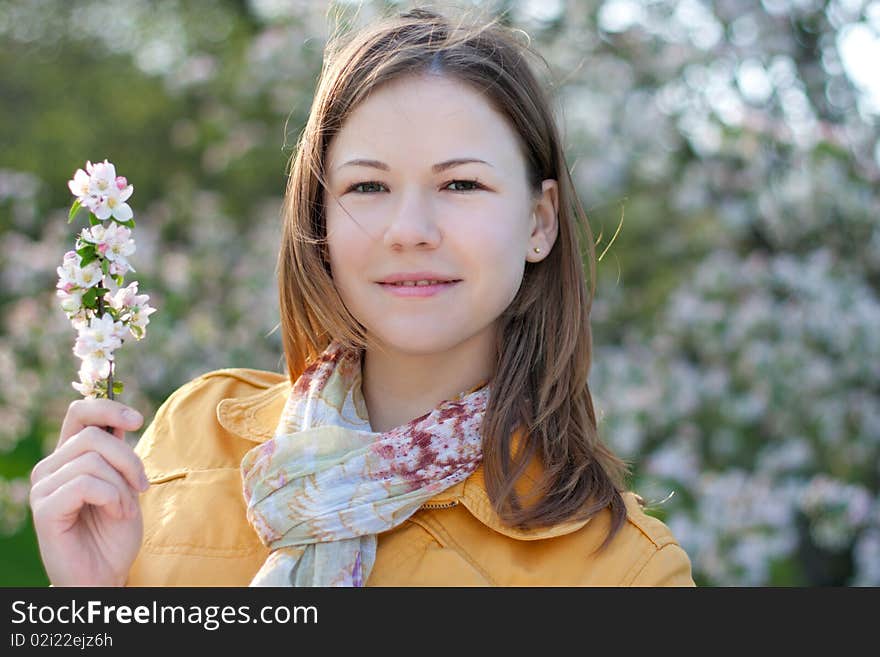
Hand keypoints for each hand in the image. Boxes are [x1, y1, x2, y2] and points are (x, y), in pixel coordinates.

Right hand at [29, 399, 148, 586]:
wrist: (105, 574)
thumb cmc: (115, 532)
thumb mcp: (125, 484)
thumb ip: (118, 454)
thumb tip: (123, 418)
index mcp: (69, 457)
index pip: (80, 413)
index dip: (108, 408)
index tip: (137, 420)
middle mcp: (51, 467)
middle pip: (94, 436)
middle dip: (129, 459)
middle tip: (142, 487)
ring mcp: (43, 487)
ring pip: (93, 460)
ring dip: (122, 486)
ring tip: (126, 510)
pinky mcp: (45, 508)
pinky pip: (86, 484)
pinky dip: (112, 498)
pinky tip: (117, 515)